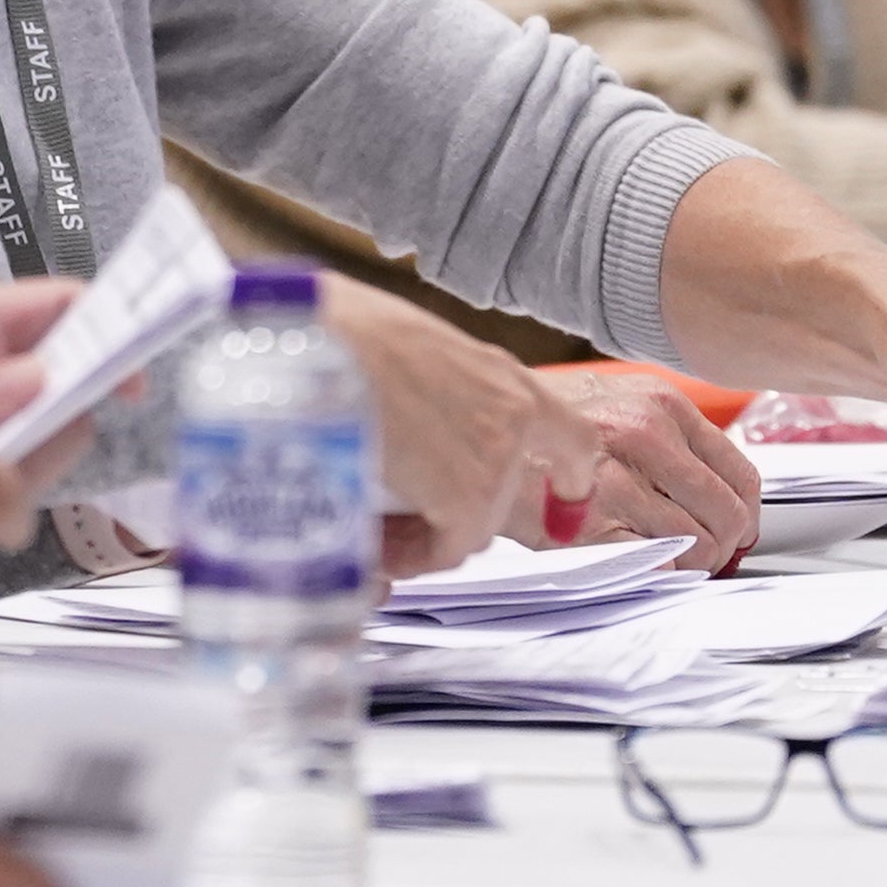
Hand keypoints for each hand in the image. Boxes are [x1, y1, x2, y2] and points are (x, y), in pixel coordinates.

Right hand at [325, 278, 591, 574]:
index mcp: (499, 373)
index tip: (564, 508)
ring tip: (366, 529)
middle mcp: (514, 413)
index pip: (569, 434)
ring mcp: (498, 456)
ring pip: (469, 527)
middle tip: (393, 523)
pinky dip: (410, 555)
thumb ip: (418, 399)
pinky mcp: (469, 495)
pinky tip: (370, 542)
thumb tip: (395, 449)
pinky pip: (446, 549)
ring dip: (422, 536)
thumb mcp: (398, 355)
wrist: (316, 338)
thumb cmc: (333, 331)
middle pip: (500, 496)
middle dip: (450, 517)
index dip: (570, 477)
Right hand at [542, 362, 764, 568]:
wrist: (475, 439)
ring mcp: (620, 481)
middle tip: (704, 554)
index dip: (745, 512)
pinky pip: (658, 564)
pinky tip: (636, 559)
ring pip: (698, 544)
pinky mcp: (592, 523)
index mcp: (661, 406)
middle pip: (728, 514)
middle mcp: (647, 437)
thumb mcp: (616, 404)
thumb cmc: (541, 430)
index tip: (737, 528)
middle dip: (722, 545)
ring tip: (662, 556)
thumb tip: (717, 491)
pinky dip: (657, 572)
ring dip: (688, 561)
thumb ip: (669, 439)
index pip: (741, 473)